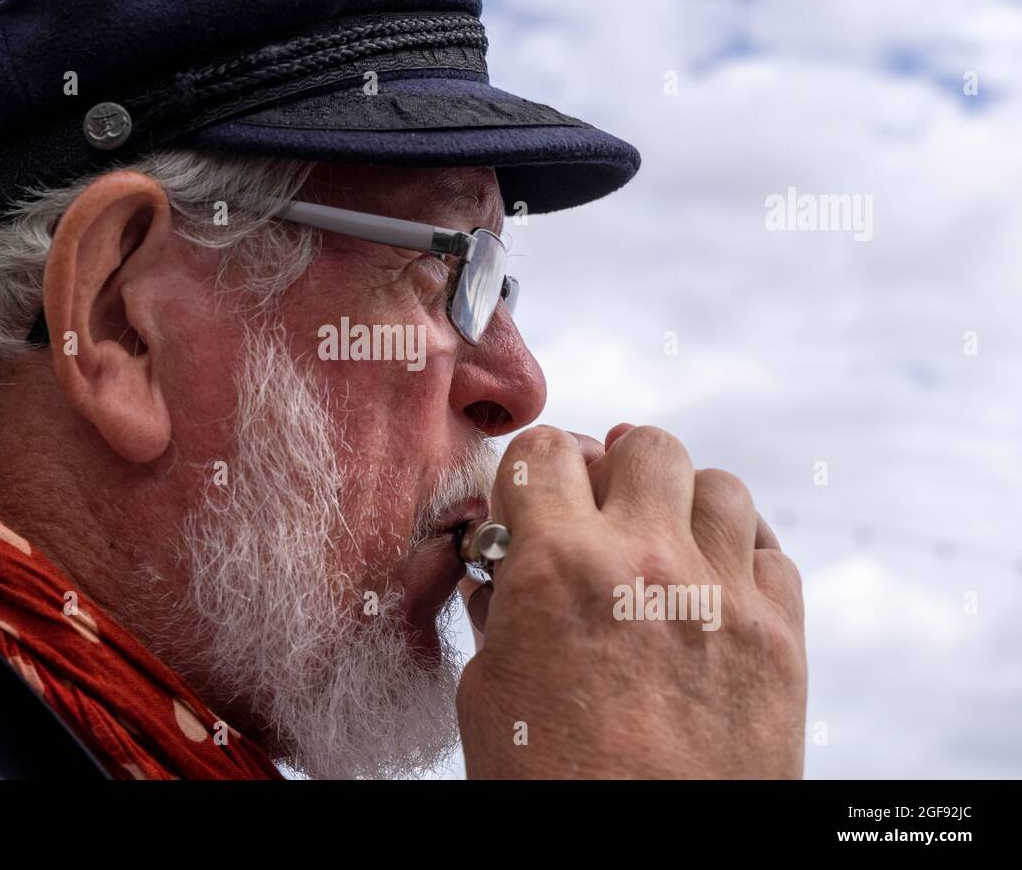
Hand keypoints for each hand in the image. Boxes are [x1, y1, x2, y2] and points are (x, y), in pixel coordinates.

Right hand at [456, 423, 806, 777]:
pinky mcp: (781, 638)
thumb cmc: (551, 789)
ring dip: (683, 504)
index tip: (535, 495)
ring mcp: (722, 596)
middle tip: (603, 510)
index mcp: (558, 568)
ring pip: (719, 485)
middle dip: (616, 468)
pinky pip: (771, 552)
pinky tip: (714, 586)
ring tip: (664, 546)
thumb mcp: (490, 696)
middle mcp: (646, 562)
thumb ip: (498, 613)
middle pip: (646, 445)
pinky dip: (740, 555)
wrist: (645, 867)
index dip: (535, 468)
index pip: (547, 450)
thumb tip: (501, 574)